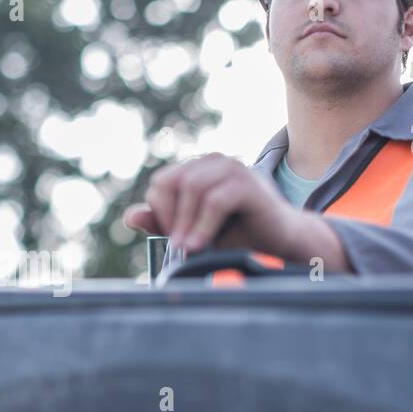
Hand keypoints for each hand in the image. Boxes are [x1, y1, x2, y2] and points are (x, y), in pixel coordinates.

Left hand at [122, 152, 349, 268]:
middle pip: (172, 182)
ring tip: (187, 249)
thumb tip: (129, 215)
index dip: (161, 212)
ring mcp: (233, 168)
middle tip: (177, 246)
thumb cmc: (238, 234)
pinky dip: (202, 226)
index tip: (172, 239)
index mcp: (200, 168)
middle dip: (170, 216)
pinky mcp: (249, 184)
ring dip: (185, 223)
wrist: (283, 241)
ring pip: (191, 187)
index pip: (162, 182)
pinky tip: (198, 246)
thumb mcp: (194, 229)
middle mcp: (215, 161)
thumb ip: (165, 222)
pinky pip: (215, 200)